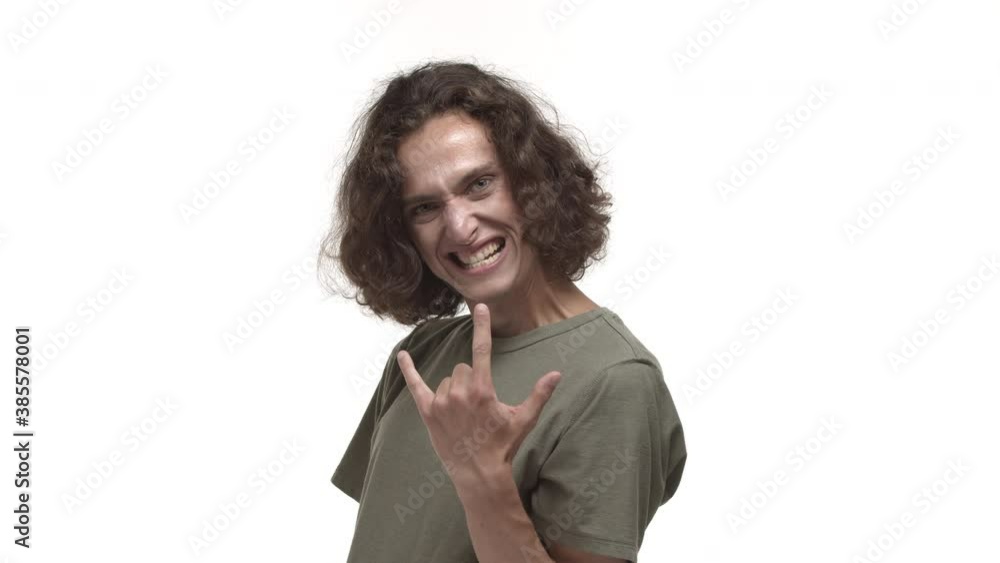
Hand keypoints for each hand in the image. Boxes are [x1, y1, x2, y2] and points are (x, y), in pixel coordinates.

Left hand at [396, 303, 562, 487]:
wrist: (479, 474)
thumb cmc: (503, 446)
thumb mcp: (524, 420)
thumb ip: (539, 394)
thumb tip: (557, 374)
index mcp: (483, 390)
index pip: (482, 350)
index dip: (481, 326)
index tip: (479, 307)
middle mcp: (460, 392)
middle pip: (463, 369)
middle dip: (471, 381)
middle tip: (478, 407)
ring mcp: (442, 402)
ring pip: (447, 381)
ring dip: (454, 390)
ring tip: (464, 415)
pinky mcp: (428, 412)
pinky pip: (415, 385)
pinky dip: (408, 370)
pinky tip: (402, 355)